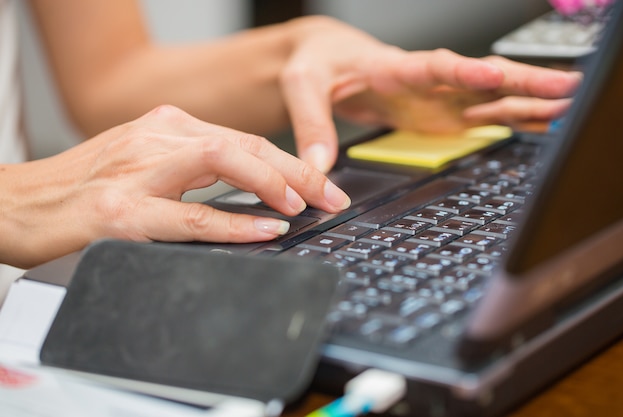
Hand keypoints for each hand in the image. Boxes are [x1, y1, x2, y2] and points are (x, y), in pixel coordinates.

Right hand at [0, 105, 350, 267]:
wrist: (18, 203)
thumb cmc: (84, 187)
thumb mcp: (145, 163)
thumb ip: (193, 170)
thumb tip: (252, 191)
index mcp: (166, 127)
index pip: (245, 139)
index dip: (292, 163)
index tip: (323, 185)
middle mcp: (156, 139)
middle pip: (244, 145)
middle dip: (298, 171)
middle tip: (331, 196)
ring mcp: (138, 173)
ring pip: (222, 162)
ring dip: (273, 182)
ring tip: (306, 205)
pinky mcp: (121, 212)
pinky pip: (189, 215)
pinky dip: (233, 221)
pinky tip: (263, 228)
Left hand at [281, 16, 581, 171]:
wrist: (324, 62)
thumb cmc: (315, 65)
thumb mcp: (303, 87)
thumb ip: (312, 124)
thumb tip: (320, 166)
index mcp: (393, 67)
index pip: (434, 67)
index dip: (465, 72)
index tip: (494, 74)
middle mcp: (423, 81)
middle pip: (479, 78)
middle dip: (521, 81)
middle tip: (564, 87)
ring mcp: (435, 98)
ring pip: (489, 97)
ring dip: (527, 102)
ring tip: (566, 106)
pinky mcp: (438, 114)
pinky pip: (480, 115)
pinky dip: (511, 118)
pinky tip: (539, 124)